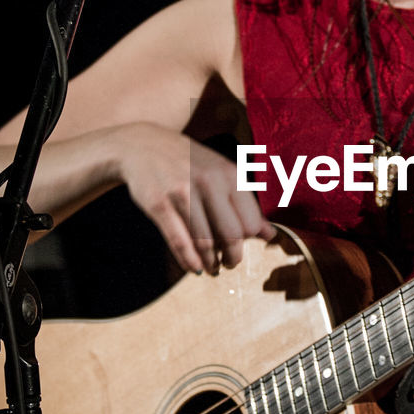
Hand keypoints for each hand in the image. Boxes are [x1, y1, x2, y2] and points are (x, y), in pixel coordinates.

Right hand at [117, 124, 274, 273]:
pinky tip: (194, 267)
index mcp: (229, 175)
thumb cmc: (188, 163)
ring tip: (212, 268)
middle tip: (228, 264)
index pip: (250, 221)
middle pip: (231, 235)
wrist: (144, 145)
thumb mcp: (220, 174)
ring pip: (204, 242)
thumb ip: (245, 203)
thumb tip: (270, 234)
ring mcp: (182, 193)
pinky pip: (179, 242)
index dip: (248, 242)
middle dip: (232, 257)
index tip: (241, 248)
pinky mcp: (159, 204)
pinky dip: (189, 261)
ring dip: (211, 263)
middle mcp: (208, 182)